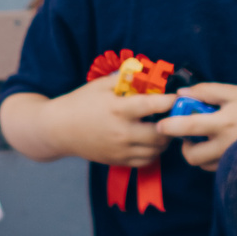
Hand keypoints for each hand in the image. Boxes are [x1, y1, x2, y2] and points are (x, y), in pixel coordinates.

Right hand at [46, 74, 174, 166]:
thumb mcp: (101, 85)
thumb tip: (147, 74)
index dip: (169, 101)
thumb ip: (125, 80)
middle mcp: (122, 132)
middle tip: (173, 116)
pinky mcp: (118, 160)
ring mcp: (120, 149)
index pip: (153, 106)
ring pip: (156, 150)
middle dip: (171, 125)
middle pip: (160, 134)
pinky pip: (145, 161)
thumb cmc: (80, 103)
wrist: (58, 129)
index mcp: (118, 109)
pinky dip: (154, 152)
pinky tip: (151, 141)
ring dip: (165, 139)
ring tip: (164, 128)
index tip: (177, 97)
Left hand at [157, 82, 236, 168]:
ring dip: (196, 152)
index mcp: (224, 121)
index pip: (190, 127)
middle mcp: (226, 144)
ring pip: (201, 164)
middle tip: (187, 133)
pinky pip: (213, 167)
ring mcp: (232, 158)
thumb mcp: (235, 92)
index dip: (171, 126)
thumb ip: (207, 91)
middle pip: (191, 156)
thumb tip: (181, 93)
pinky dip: (209, 157)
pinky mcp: (236, 166)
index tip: (160, 124)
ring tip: (205, 137)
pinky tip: (216, 144)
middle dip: (182, 146)